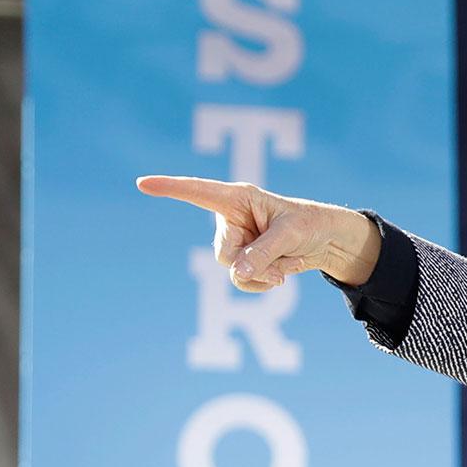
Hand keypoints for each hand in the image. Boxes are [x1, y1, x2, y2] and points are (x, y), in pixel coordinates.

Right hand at [134, 175, 377, 291]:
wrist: (324, 240)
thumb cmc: (307, 224)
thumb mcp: (289, 235)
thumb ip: (262, 252)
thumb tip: (235, 274)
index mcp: (237, 198)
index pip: (198, 192)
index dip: (170, 188)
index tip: (142, 183)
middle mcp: (230, 219)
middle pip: (224, 252)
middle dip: (251, 263)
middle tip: (279, 264)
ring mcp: (236, 241)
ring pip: (233, 270)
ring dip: (261, 276)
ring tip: (285, 269)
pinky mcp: (243, 260)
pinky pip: (243, 281)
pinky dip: (263, 283)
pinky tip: (281, 274)